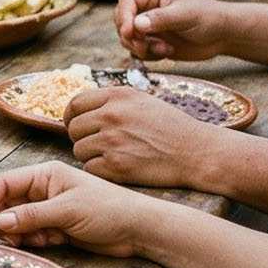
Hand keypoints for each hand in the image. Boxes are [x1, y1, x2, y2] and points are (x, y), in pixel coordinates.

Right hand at [0, 162, 159, 258]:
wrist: (138, 229)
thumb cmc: (108, 209)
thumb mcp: (67, 211)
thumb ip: (31, 216)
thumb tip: (0, 220)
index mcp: (45, 175)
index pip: (5, 183)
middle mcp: (45, 189)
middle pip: (9, 203)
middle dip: (5, 220)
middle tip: (7, 236)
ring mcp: (51, 209)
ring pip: (20, 221)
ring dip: (22, 233)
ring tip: (36, 239)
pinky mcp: (58, 227)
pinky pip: (34, 233)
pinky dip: (36, 240)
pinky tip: (52, 241)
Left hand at [65, 87, 227, 191]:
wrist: (197, 152)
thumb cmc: (171, 127)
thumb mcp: (142, 101)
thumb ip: (112, 101)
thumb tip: (81, 108)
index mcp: (117, 96)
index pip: (74, 104)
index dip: (70, 117)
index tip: (74, 126)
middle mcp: (111, 115)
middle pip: (73, 129)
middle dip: (81, 138)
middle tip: (96, 145)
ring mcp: (112, 141)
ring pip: (78, 150)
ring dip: (90, 155)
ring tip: (111, 156)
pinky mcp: (116, 166)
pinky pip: (89, 168)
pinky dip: (99, 171)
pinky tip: (116, 168)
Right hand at [114, 0, 238, 62]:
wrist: (223, 35)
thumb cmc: (208, 17)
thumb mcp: (185, 15)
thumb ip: (160, 19)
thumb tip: (135, 25)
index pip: (126, 1)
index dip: (124, 17)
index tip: (130, 33)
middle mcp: (146, 5)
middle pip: (121, 20)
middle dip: (131, 36)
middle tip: (145, 46)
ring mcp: (148, 23)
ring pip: (127, 37)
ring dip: (141, 47)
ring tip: (164, 49)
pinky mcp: (152, 39)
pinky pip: (137, 49)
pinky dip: (148, 54)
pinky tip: (167, 51)